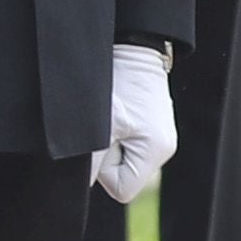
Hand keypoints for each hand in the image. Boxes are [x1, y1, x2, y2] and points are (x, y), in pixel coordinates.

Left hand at [95, 44, 174, 203]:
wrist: (133, 51)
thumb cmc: (117, 84)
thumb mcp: (100, 125)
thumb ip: (91, 159)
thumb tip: (78, 185)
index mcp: (155, 152)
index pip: (121, 189)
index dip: (103, 172)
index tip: (100, 143)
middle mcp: (163, 151)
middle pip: (121, 176)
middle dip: (105, 157)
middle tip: (105, 127)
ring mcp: (159, 140)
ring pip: (121, 161)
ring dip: (108, 144)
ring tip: (111, 117)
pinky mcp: (151, 130)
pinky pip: (126, 146)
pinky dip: (114, 134)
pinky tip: (116, 115)